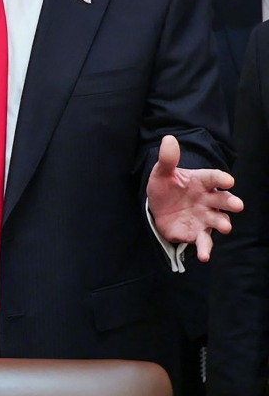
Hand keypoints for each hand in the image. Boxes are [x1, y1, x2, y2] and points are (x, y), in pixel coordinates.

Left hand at [146, 134, 242, 261]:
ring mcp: (206, 217)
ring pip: (219, 221)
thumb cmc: (165, 188)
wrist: (157, 208)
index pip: (214, 178)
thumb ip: (167, 159)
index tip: (228, 180)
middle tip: (237, 205)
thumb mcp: (161, 173)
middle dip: (231, 202)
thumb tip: (168, 139)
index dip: (221, 179)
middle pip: (224, 200)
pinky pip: (204, 242)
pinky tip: (204, 256)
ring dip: (223, 224)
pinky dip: (206, 249)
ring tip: (225, 227)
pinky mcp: (198, 233)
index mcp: (202, 182)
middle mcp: (209, 200)